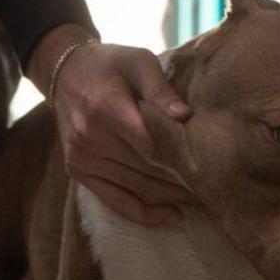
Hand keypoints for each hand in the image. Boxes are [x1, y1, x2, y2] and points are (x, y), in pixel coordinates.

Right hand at [29, 24, 197, 225]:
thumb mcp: (138, 62)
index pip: (151, 146)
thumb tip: (186, 115)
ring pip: (134, 187)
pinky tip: (168, 217)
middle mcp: (91, 138)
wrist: (66, 72)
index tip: (209, 169)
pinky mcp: (78, 170)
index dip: (181, 160)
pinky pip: (113, 200)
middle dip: (181, 183)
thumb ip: (161, 89)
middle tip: (213, 191)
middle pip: (145, 170)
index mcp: (108, 109)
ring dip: (168, 199)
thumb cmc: (110, 64)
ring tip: (199, 203)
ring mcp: (83, 158)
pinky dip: (141, 212)